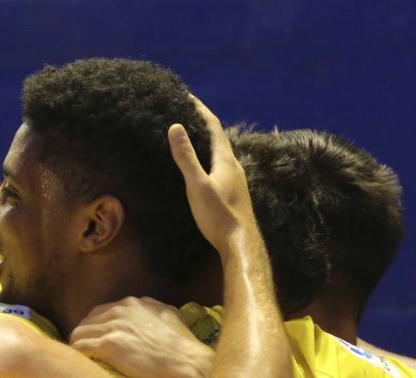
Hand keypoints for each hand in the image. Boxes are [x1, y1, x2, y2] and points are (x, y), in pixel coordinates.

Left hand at [70, 296, 213, 377]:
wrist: (186, 363)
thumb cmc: (182, 344)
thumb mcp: (170, 315)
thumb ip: (155, 308)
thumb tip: (150, 307)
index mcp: (132, 303)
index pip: (101, 312)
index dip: (96, 327)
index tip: (97, 340)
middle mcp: (120, 311)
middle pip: (87, 322)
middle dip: (85, 336)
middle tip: (86, 353)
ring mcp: (113, 327)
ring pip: (78, 333)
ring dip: (79, 346)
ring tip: (82, 361)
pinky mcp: (108, 345)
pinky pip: (80, 347)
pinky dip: (78, 355)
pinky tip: (82, 364)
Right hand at [170, 95, 255, 252]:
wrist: (240, 242)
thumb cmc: (218, 215)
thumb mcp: (198, 185)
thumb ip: (187, 157)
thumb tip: (175, 127)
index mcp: (226, 160)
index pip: (213, 126)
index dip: (200, 109)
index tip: (187, 96)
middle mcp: (233, 165)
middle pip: (218, 137)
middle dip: (202, 123)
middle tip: (185, 112)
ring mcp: (235, 179)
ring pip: (219, 152)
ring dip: (206, 141)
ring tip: (190, 136)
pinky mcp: (233, 191)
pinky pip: (219, 165)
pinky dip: (208, 157)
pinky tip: (201, 166)